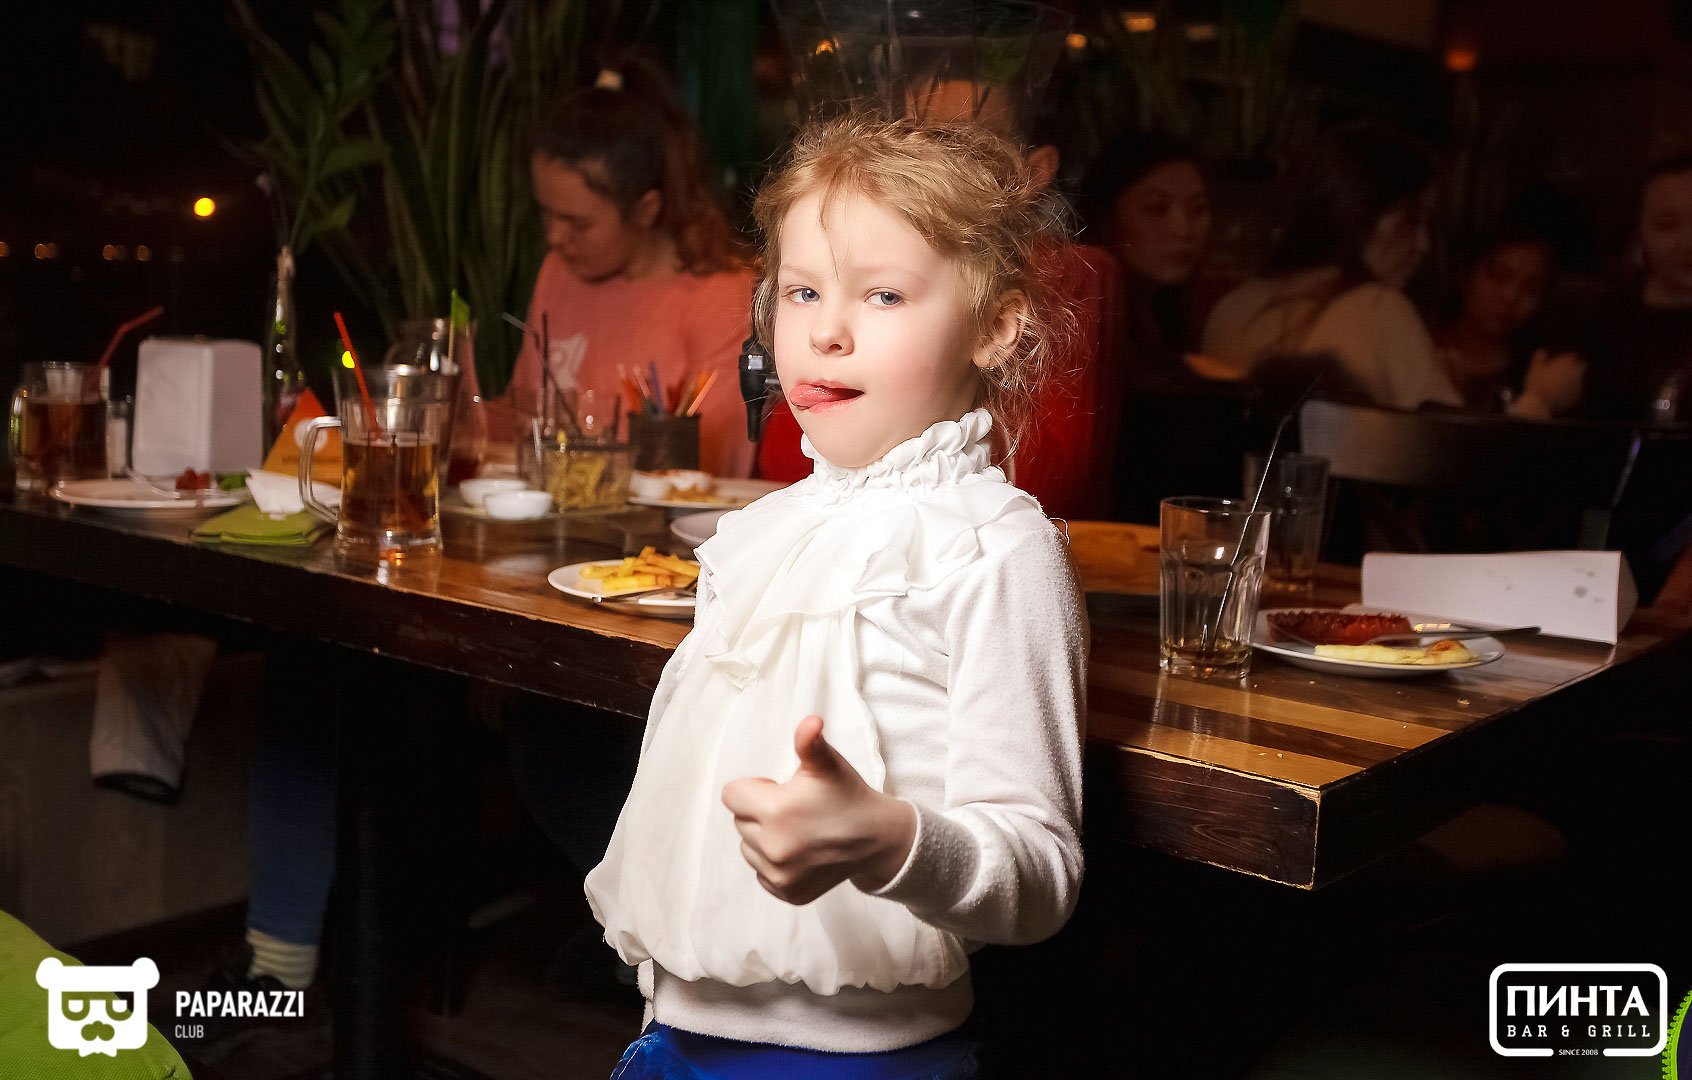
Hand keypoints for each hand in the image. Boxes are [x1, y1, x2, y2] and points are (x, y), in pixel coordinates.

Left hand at [721, 715, 916, 905]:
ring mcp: (780, 875)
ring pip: (748, 848)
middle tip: (794, 809)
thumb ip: (809, 742)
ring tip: (798, 830)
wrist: (877, 839)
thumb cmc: (847, 795)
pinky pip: (762, 874)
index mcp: (777, 812)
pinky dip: (775, 863)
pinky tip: (801, 852)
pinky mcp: (787, 893)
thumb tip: (810, 721)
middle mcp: (774, 848)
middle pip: (740, 821)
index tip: (781, 790)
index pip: (732, 795)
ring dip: (765, 838)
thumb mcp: (827, 764)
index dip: (755, 788)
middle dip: (760, 812)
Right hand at [1520, 349, 1585, 415]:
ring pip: (1579, 379)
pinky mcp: (1577, 396)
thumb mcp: (1534, 369)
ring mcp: (1578, 384)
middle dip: (1577, 367)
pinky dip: (1571, 392)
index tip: (1562, 362)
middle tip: (1567, 371)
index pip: (1573, 356)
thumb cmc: (1536, 384)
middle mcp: (1575, 372)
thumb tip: (1542, 351)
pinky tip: (1560, 394)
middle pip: (1582, 365)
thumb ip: (1539, 358)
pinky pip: (1576, 391)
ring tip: (1560, 385)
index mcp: (1566, 363)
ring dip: (1574, 380)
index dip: (1567, 358)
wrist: (1540, 403)